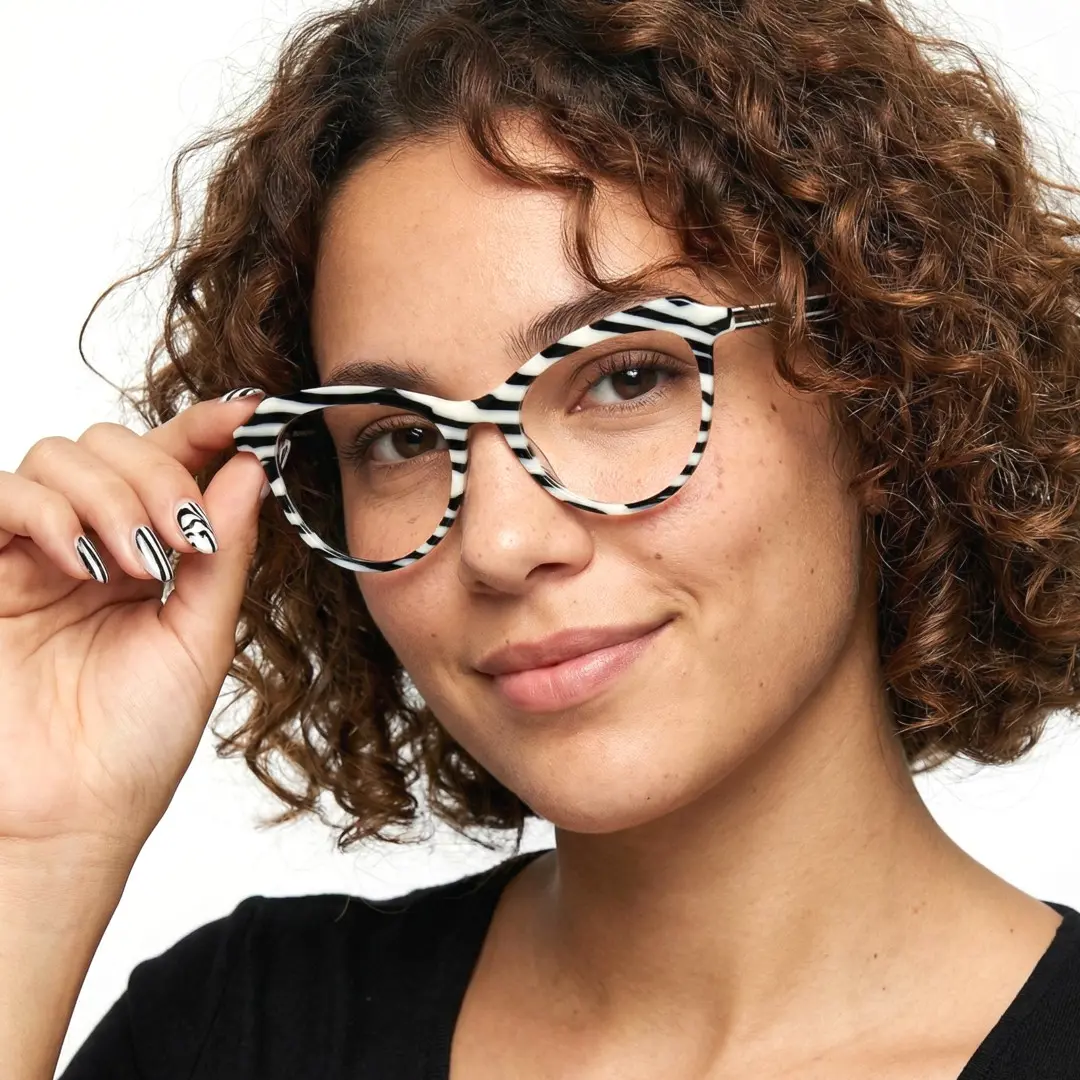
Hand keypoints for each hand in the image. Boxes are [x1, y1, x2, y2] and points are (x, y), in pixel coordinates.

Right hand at [0, 392, 268, 851]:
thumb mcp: (201, 639)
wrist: (68, 817)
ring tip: (134, 564)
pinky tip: (83, 562)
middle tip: (181, 538)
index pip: (174, 462)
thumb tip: (252, 469)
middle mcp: (92, 543)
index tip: (252, 412)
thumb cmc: (134, 742)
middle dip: (159, 473)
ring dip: (111, 495)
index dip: (210, 428)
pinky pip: (1, 497)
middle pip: (116, 443)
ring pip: (61, 456)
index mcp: (149, 555)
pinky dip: (49, 511)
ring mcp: (33, 553)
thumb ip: (223, 553)